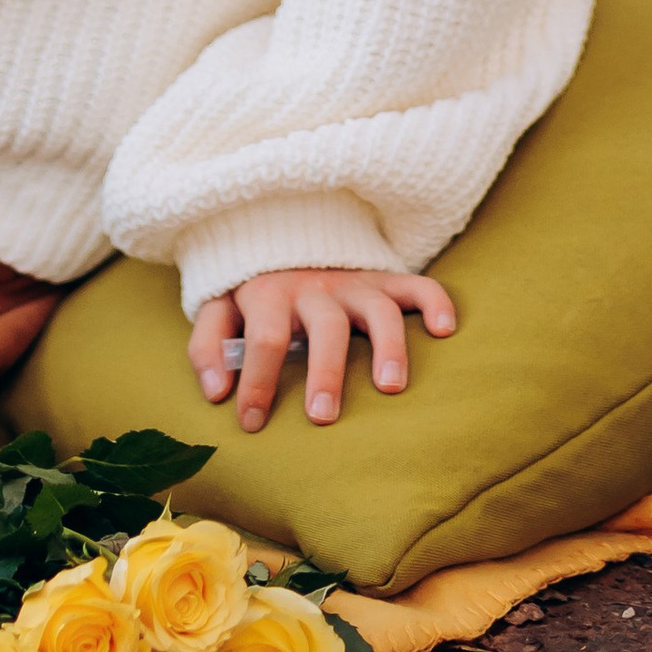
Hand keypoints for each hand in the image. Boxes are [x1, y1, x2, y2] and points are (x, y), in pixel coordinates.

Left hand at [187, 268, 455, 431]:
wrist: (276, 228)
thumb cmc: (249, 288)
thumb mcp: (216, 307)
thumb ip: (206, 346)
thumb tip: (216, 394)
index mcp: (268, 295)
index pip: (264, 339)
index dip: (257, 381)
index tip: (253, 423)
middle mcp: (313, 287)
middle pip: (325, 326)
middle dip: (325, 372)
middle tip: (322, 416)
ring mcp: (352, 282)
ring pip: (377, 309)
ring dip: (388, 346)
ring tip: (391, 388)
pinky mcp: (382, 278)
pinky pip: (416, 284)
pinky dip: (434, 302)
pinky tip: (445, 330)